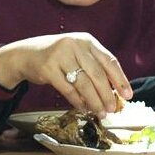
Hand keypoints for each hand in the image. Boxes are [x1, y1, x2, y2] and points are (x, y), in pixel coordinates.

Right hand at [0, 33, 131, 113]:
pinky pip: (67, 89)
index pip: (109, 61)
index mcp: (87, 41)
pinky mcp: (48, 68)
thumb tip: (116, 92)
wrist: (26, 54)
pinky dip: (78, 102)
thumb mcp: (78, 54)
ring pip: (83, 84)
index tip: (128, 95)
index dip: (120, 80)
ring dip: (94, 102)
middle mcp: (74, 45)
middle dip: (107, 95)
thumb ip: (95, 67)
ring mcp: (60, 56)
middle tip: (113, 109)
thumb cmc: (58, 56)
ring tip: (100, 113)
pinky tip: (84, 109)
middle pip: (97, 74)